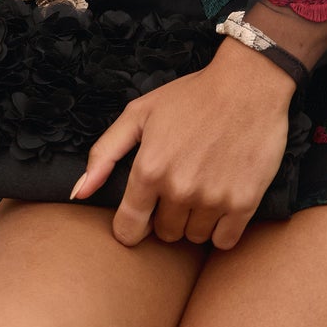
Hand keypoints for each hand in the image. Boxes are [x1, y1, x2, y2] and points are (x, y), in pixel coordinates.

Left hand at [70, 36, 296, 250]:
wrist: (247, 85)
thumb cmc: (191, 97)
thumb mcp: (139, 114)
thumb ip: (104, 154)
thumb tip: (78, 194)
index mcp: (149, 169)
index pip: (128, 229)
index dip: (132, 226)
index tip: (141, 215)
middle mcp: (178, 189)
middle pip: (164, 234)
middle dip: (167, 216)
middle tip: (179, 186)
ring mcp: (212, 199)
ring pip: (194, 237)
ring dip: (195, 221)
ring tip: (202, 187)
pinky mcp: (244, 203)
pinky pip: (224, 241)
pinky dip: (222, 228)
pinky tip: (221, 199)